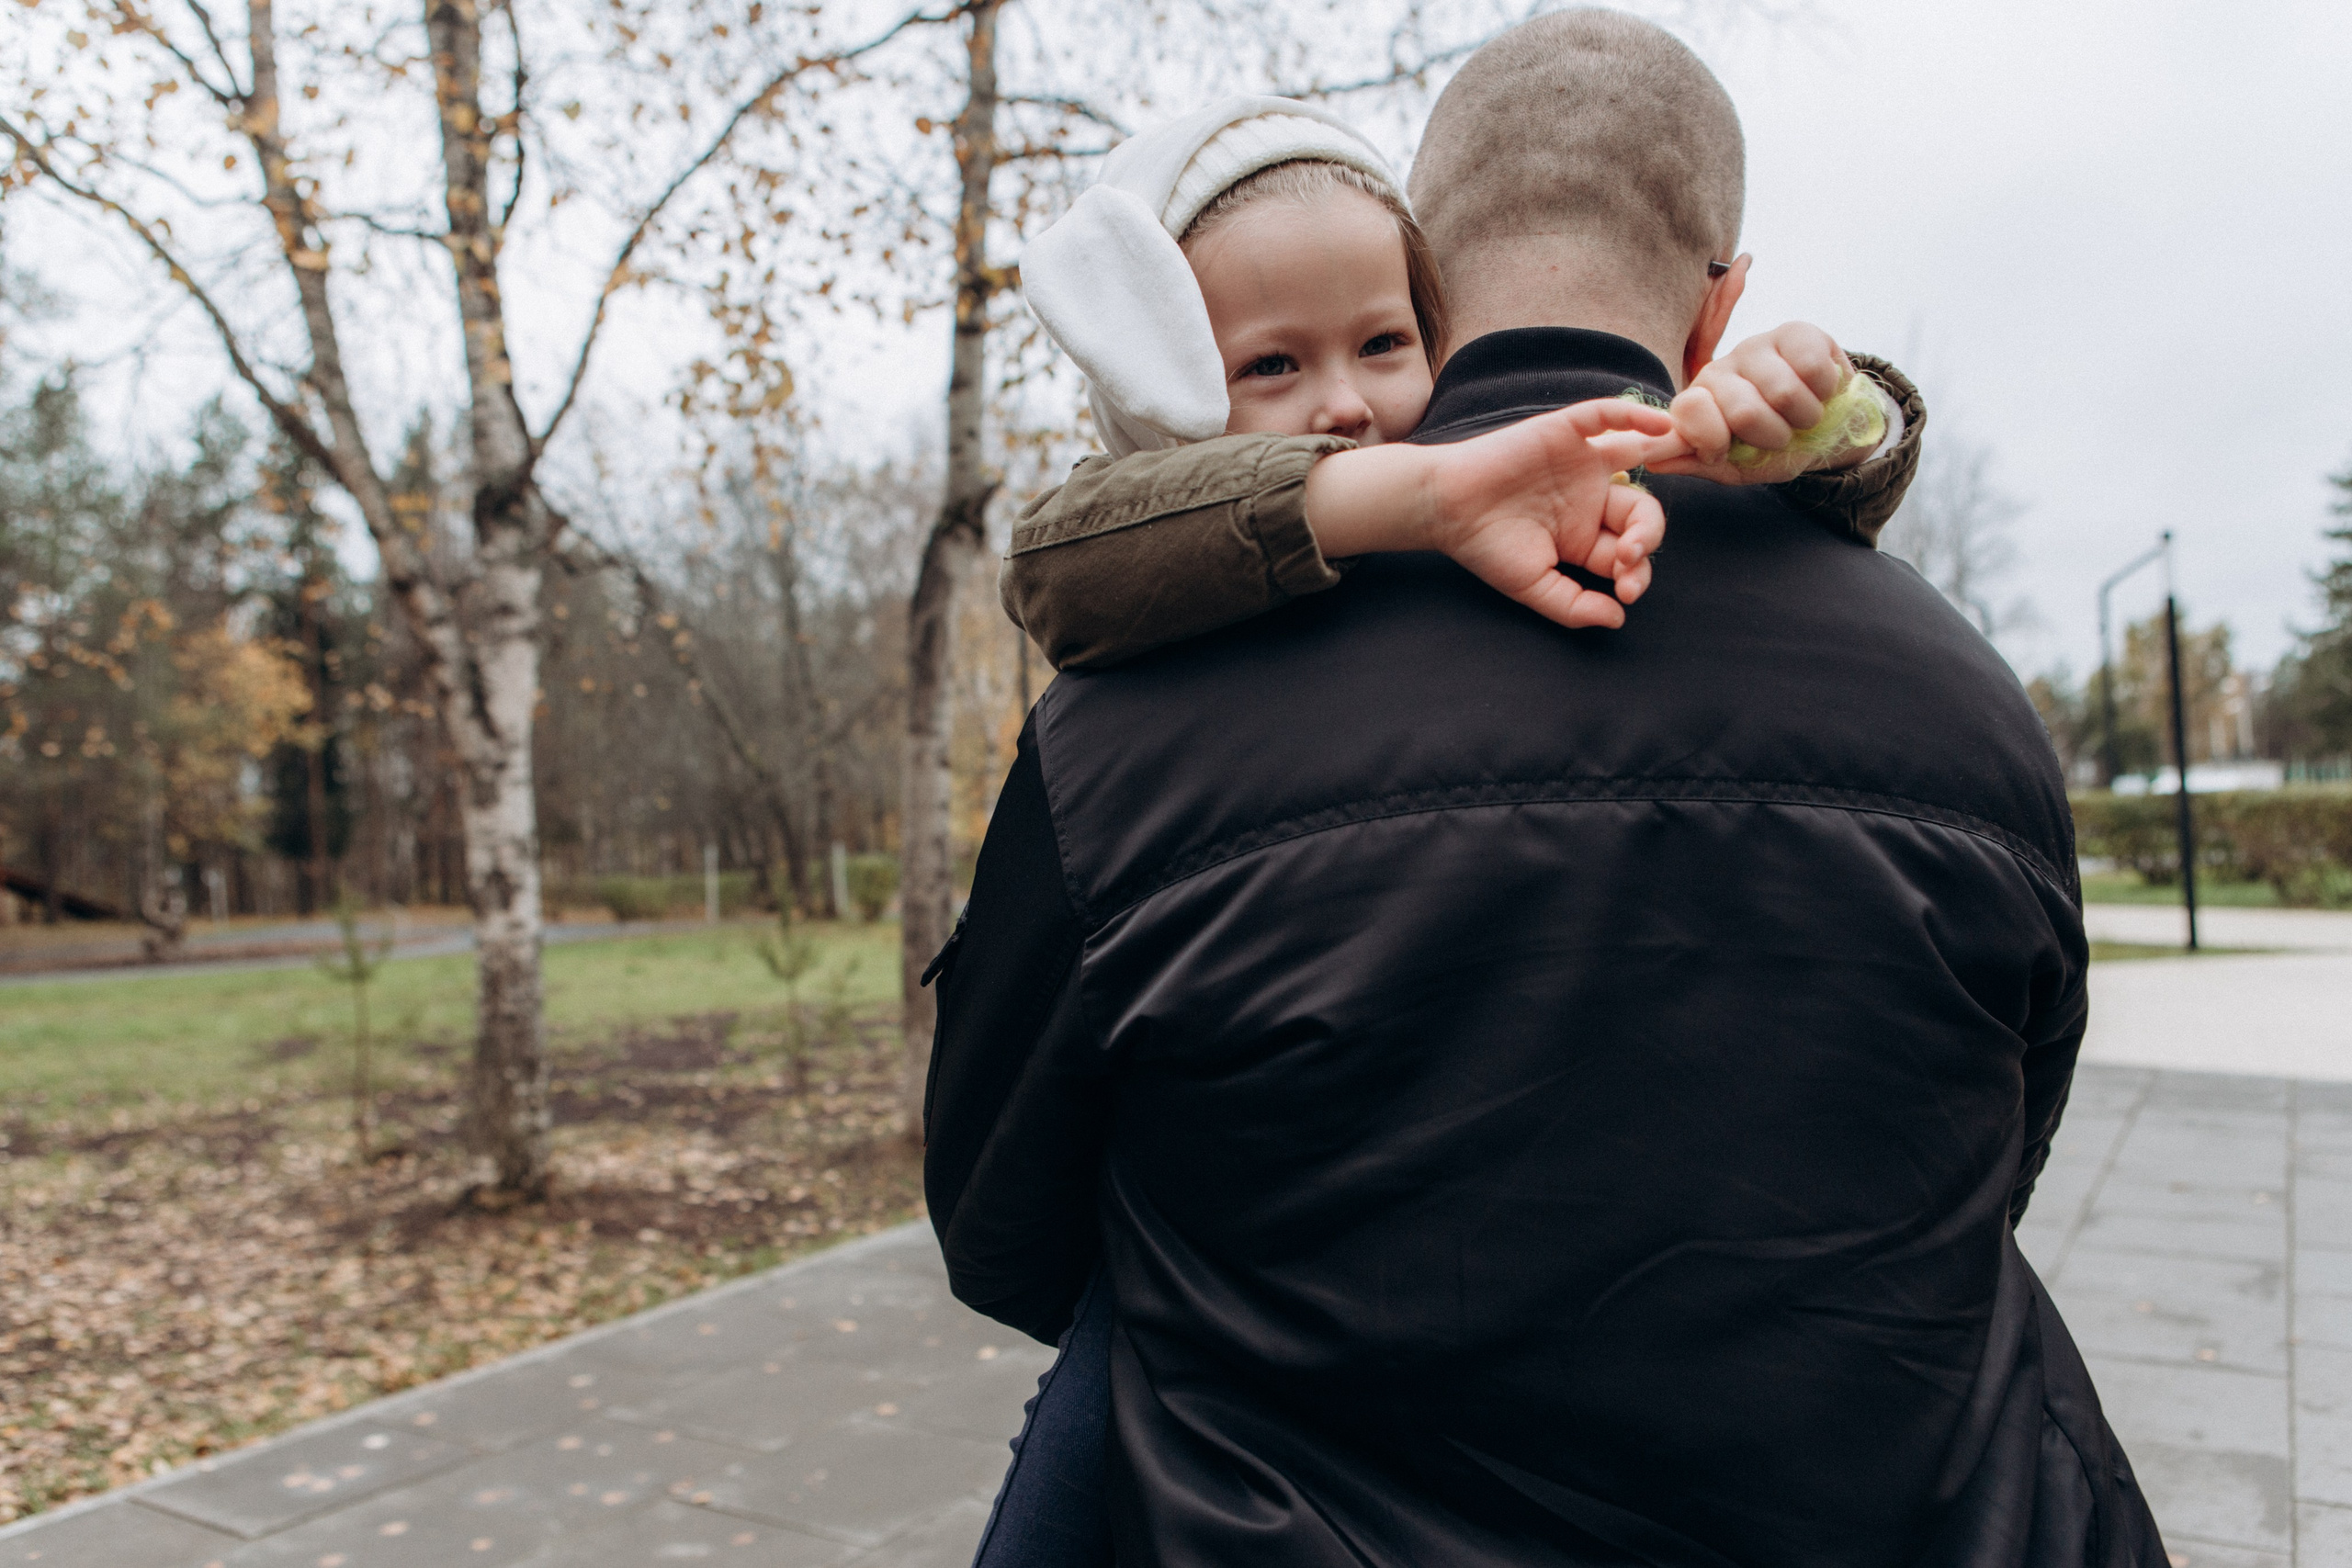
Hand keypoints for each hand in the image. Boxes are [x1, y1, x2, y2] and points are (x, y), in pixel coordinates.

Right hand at [1422, 398, 1682, 629]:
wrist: (1444, 509)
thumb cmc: (1484, 548)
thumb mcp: (1533, 587)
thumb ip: (1575, 606)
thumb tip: (1618, 618)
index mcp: (1587, 534)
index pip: (1631, 550)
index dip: (1637, 571)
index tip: (1625, 590)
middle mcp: (1591, 495)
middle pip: (1642, 509)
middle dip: (1646, 537)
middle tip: (1631, 557)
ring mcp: (1581, 460)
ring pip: (1637, 458)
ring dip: (1659, 470)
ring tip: (1664, 489)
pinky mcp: (1564, 431)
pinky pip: (1605, 416)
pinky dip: (1634, 416)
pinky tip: (1658, 426)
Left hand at [1649, 322, 1873, 486]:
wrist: (1832, 431)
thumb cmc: (1777, 450)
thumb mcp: (1735, 467)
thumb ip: (1695, 462)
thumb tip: (1651, 462)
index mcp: (1700, 401)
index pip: (1687, 410)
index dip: (1712, 441)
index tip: (1726, 452)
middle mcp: (1722, 367)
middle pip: (1743, 412)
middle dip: (1773, 437)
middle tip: (1781, 435)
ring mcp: (1756, 346)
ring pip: (1783, 393)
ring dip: (1804, 418)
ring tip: (1803, 416)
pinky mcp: (1796, 332)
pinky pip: (1812, 368)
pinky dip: (1825, 392)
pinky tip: (1820, 391)